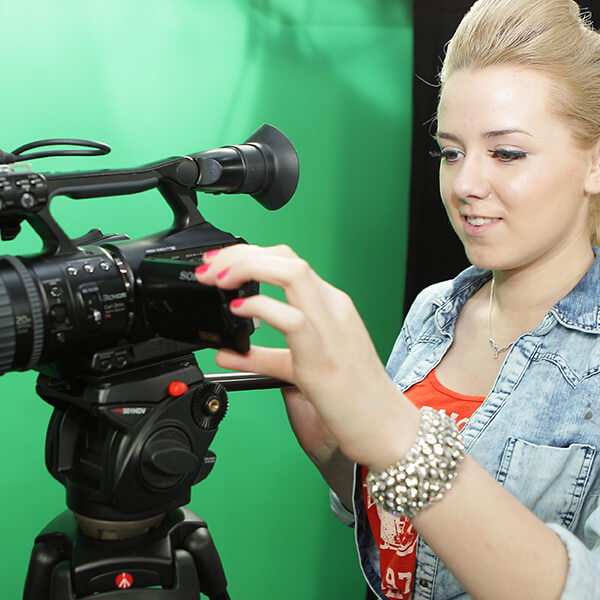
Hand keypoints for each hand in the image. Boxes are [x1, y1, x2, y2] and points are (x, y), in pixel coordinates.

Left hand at [195, 244, 418, 468]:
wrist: (382, 425)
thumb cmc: (351, 394)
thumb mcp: (297, 367)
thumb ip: (259, 357)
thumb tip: (226, 353)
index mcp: (329, 304)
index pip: (286, 260)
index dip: (247, 254)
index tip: (218, 264)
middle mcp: (332, 306)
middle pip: (284, 256)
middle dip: (240, 254)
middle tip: (209, 269)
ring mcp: (330, 326)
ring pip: (291, 272)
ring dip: (247, 268)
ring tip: (219, 281)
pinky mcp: (322, 354)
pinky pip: (292, 318)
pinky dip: (259, 307)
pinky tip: (237, 310)